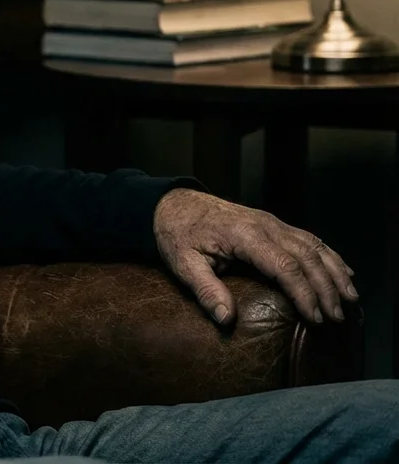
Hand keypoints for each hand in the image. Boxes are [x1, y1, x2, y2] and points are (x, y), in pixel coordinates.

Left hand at [154, 188, 358, 326]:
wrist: (172, 204)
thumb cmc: (177, 235)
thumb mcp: (182, 264)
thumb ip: (205, 290)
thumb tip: (226, 318)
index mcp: (244, 235)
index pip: (285, 266)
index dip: (304, 293)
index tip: (315, 317)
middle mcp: (265, 225)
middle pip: (307, 257)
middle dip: (326, 288)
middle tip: (336, 317)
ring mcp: (272, 222)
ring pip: (314, 246)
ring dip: (335, 272)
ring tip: (350, 299)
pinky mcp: (273, 224)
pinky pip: (309, 239)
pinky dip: (329, 256)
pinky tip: (343, 272)